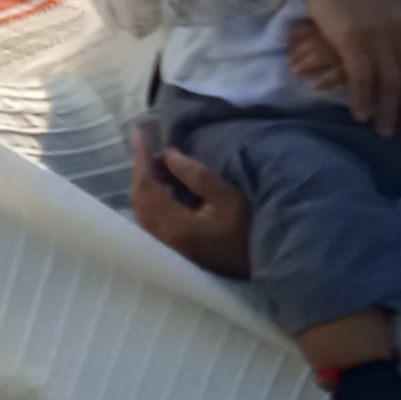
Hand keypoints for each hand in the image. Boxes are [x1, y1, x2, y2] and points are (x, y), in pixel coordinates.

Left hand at [124, 141, 252, 277]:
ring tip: (157, 162)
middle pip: (139, 200)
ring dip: (145, 184)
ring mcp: (167, 247)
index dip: (141, 158)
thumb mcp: (229, 198)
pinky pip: (151, 218)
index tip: (139, 132)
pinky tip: (162, 185)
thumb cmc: (249, 231)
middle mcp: (164, 239)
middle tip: (149, 145)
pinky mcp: (174, 248)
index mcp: (175, 227)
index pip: (146, 188)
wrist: (261, 267)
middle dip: (141, 170)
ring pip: (143, 210)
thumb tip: (168, 156)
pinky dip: (151, 197)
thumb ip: (197, 176)